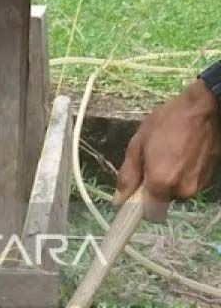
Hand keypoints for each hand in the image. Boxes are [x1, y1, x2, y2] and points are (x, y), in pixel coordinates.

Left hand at [115, 79, 220, 221]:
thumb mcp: (138, 144)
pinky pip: (187, 185)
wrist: (201, 111)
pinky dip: (181, 175)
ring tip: (167, 154)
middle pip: (161, 202)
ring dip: (168, 180)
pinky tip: (180, 155)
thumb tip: (118, 200)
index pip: (149, 215)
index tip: (131, 197)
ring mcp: (198, 187)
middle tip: (150, 162)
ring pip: (174, 193)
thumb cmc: (166, 123)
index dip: (138, 208)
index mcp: (161, 183)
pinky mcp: (208, 180)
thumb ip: (128, 175)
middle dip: (153, 188)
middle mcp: (182, 190)